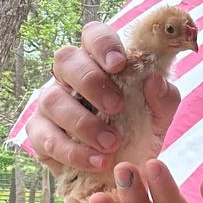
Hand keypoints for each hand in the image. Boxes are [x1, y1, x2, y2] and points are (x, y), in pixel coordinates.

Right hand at [26, 22, 180, 175]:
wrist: (124, 168)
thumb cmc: (138, 128)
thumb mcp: (160, 114)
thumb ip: (163, 97)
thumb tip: (154, 81)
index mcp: (99, 61)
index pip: (93, 35)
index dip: (103, 44)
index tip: (119, 64)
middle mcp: (69, 76)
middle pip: (65, 60)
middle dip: (91, 82)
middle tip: (116, 106)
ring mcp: (50, 103)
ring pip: (52, 100)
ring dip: (83, 123)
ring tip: (111, 144)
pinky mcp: (39, 133)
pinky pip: (45, 137)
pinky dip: (72, 151)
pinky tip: (96, 162)